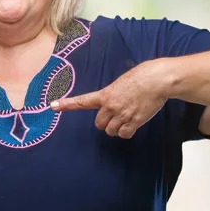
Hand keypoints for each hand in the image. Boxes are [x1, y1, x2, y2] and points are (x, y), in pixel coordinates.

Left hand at [51, 61, 169, 138]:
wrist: (157, 80)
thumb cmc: (143, 76)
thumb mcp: (122, 81)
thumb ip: (115, 92)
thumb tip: (117, 100)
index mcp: (106, 94)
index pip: (82, 101)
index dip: (67, 104)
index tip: (52, 106)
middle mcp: (111, 106)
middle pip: (99, 124)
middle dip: (106, 122)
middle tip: (116, 115)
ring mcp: (122, 115)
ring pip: (111, 131)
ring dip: (117, 128)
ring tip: (128, 117)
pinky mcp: (134, 121)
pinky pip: (125, 134)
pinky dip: (128, 132)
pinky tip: (133, 123)